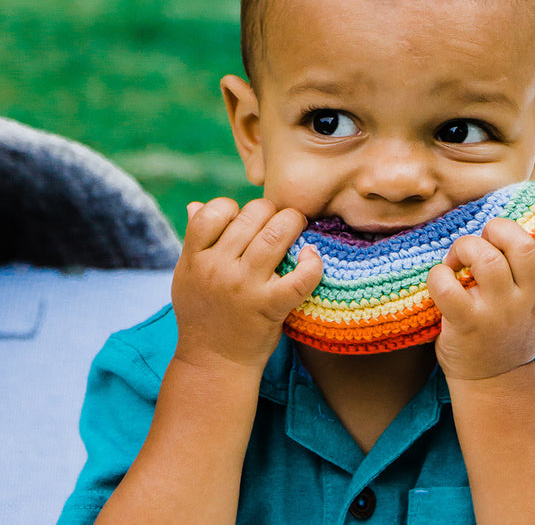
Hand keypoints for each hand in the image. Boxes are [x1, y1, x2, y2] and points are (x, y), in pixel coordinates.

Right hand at [172, 198, 322, 372]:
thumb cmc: (204, 315)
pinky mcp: (270, 307)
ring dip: (294, 223)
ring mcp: (244, 287)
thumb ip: (195, 241)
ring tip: (298, 228)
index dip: (233, 208)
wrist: (213, 364)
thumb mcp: (187, 276)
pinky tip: (312, 257)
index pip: (213, 211)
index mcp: (195, 258)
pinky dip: (312, 263)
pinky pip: (299, 277)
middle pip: (253, 215)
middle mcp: (218, 269)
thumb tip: (195, 204)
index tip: (244, 219)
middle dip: (271, 211)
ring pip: (276, 234)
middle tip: (280, 221)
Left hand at [426, 218, 534, 380]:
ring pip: (486, 258)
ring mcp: (499, 312)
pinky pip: (448, 286)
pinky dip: (438, 275)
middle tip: (484, 241)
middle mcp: (529, 300)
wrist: (492, 380)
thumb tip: (528, 224)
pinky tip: (442, 280)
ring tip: (458, 260)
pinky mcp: (467, 323)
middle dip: (497, 228)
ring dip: (465, 247)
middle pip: (522, 245)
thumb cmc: (510, 327)